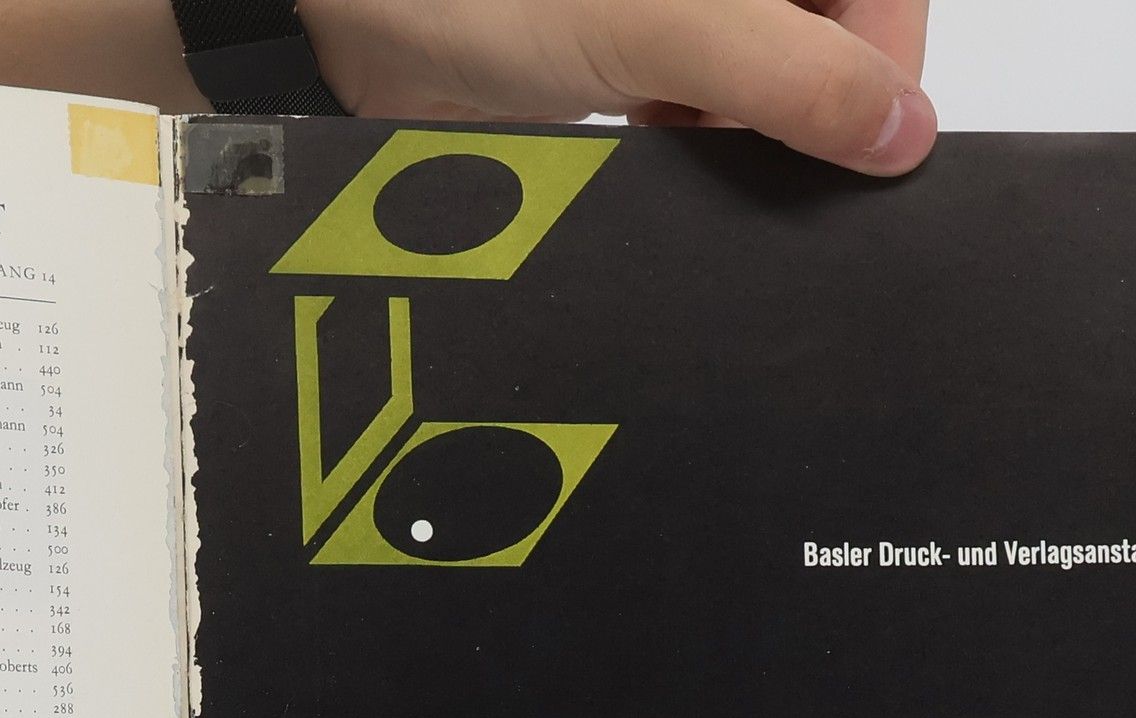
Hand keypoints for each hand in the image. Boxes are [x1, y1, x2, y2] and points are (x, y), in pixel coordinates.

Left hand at [300, 0, 935, 175]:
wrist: (351, 16)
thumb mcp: (665, 27)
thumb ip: (792, 77)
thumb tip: (900, 134)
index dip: (883, 63)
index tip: (869, 147)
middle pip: (822, 31)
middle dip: (807, 102)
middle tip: (777, 167)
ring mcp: (673, 4)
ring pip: (758, 70)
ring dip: (743, 126)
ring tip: (704, 148)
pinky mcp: (621, 45)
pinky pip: (694, 98)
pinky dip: (691, 133)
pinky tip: (664, 149)